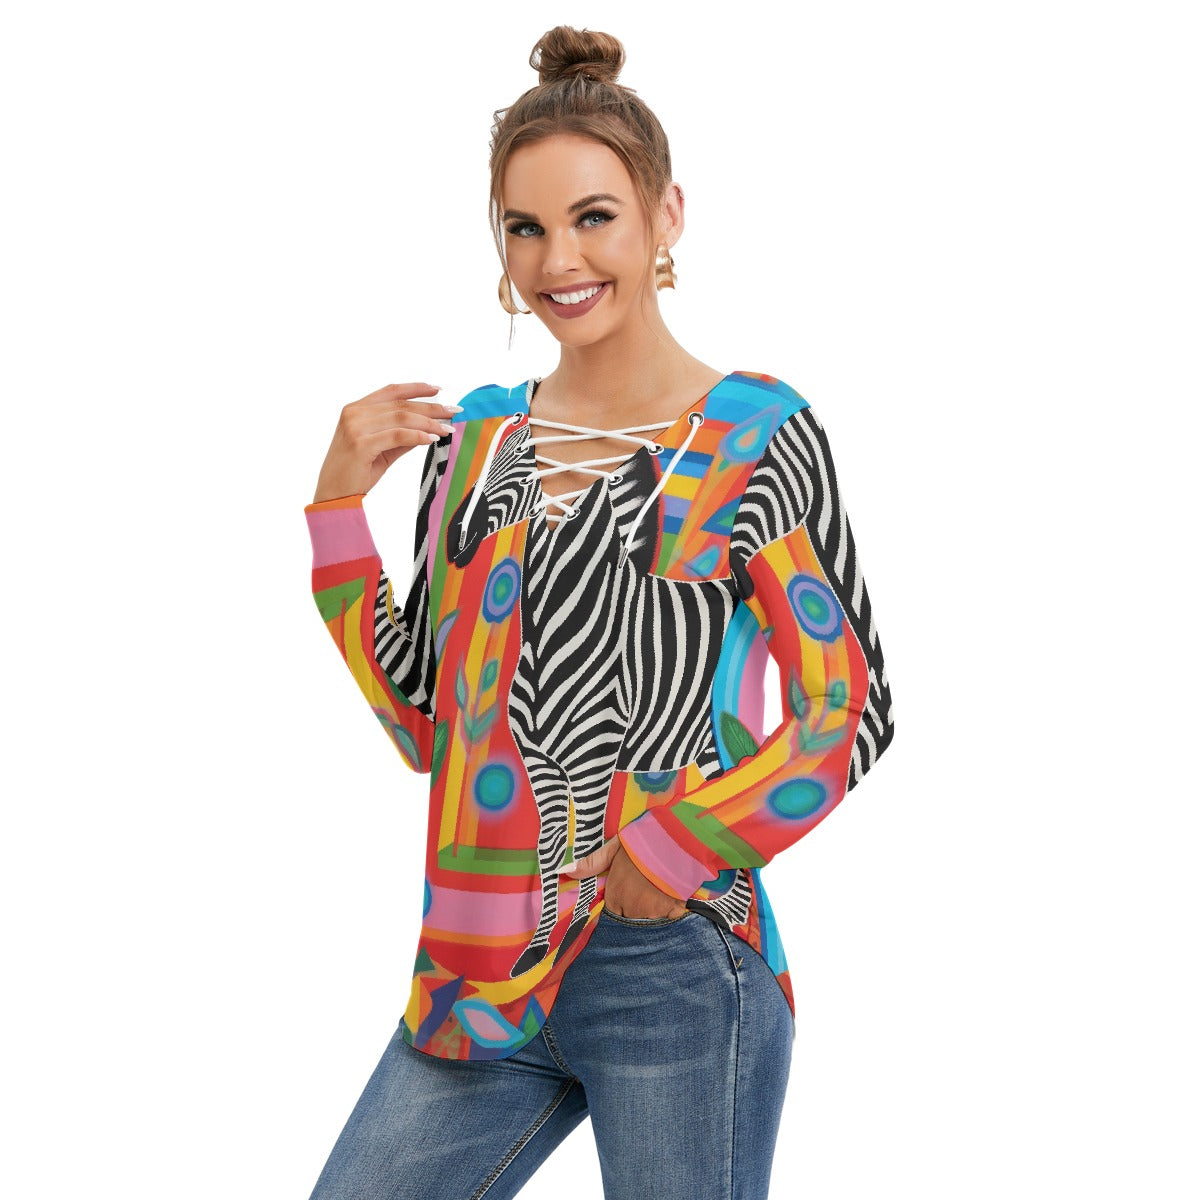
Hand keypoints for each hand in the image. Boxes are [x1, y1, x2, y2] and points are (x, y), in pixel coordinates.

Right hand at [313, 382, 457, 503]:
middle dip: (431, 408)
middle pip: (400, 404)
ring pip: (401, 418)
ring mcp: (356, 428)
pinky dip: (417, 436)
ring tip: (447, 428)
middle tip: (453, 412)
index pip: (391, 391)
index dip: (416, 388)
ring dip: (429, 422)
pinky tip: (432, 439)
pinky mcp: (361, 444)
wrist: (334, 496)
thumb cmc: (355, 473)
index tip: (438, 389)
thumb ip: (401, 436)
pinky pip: (397, 436)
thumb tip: (428, 427)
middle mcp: (354, 414)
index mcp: (356, 409)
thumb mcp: (382, 449)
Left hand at [560, 835, 687, 919]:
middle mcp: (632, 908)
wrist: (676, 842)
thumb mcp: (616, 847)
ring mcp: (653, 913)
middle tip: (645, 889)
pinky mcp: (673, 912)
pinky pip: (669, 919)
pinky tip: (673, 897)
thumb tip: (565, 870)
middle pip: (631, 916)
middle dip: (636, 908)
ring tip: (659, 891)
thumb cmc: (643, 842)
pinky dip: (671, 911)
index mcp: (616, 894)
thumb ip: (593, 862)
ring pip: (649, 919)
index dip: (621, 901)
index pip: (613, 910)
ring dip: (653, 910)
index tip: (628, 891)